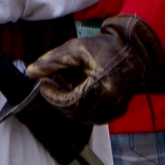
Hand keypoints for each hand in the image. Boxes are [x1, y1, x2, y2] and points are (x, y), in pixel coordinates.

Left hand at [27, 15, 164, 124]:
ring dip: (68, 104)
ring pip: (83, 116)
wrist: (134, 49)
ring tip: (63, 84)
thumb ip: (52, 61)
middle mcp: (111, 104)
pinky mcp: (117, 111)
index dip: (52, 95)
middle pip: (74, 112)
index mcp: (103, 88)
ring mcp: (115, 110)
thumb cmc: (106, 47)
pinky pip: (93, 116)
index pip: (69, 103)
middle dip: (58, 99)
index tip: (43, 82)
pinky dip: (80, 106)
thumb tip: (30, 72)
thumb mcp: (76, 49)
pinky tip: (76, 90)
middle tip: (51, 83)